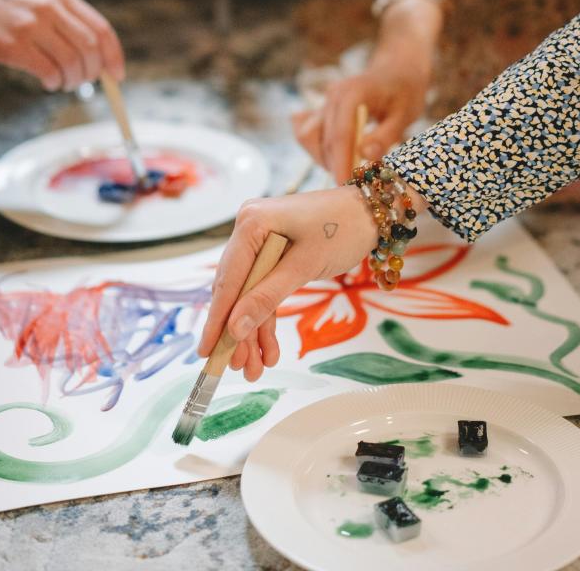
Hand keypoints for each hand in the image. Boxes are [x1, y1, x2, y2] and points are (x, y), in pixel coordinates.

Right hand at [0, 0, 124, 90]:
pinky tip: (48, 82)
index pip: (102, 30)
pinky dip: (54, 83)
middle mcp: (50, 9)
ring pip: (72, 63)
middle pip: (91, 49)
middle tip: (82, 82)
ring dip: (72, 81)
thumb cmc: (5, 10)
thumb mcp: (41, 4)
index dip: (114, 57)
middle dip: (93, 73)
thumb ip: (69, 25)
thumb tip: (100, 63)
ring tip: (63, 83)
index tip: (117, 76)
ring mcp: (32, 26)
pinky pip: (49, 72)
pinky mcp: (14, 45)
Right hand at [196, 186, 380, 380]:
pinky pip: (264, 289)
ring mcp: (259, 241)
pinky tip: (269, 350)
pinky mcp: (273, 253)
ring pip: (249, 295)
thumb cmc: (343, 228)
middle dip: (238, 333)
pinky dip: (267, 317)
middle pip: (235, 290)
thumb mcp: (305, 266)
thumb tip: (234, 329)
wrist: (372, 210)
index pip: (228, 280)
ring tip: (255, 369)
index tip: (207, 353)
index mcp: (251, 223)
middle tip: (240, 369)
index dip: (217, 320)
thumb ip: (267, 297)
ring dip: (253, 331)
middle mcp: (248, 229)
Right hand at [293, 65, 429, 183]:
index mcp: (353, 93)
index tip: (344, 184)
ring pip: (311, 137)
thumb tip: (365, 156)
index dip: (341, 162)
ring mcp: (326, 101)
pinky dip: (324, 149)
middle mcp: (333, 95)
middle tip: (354, 182)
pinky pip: (312, 133)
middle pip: (324, 139)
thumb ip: (385, 135)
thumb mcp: (405, 114)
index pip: (341, 134)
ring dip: (326, 157)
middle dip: (335, 164)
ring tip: (350, 168)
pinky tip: (342, 157)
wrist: (397, 70)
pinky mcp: (324, 110)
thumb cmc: (405, 91)